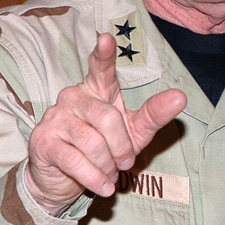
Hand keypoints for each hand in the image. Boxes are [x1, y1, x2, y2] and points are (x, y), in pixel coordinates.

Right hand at [25, 33, 186, 213]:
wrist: (65, 179)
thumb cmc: (104, 149)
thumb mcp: (134, 132)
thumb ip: (154, 114)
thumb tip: (181, 97)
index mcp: (96, 89)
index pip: (100, 68)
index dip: (104, 54)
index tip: (106, 38)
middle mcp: (73, 97)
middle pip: (108, 119)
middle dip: (122, 148)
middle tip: (125, 163)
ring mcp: (55, 117)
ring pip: (92, 142)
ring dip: (108, 165)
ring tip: (110, 174)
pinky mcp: (43, 140)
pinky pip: (75, 160)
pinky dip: (94, 177)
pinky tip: (102, 186)